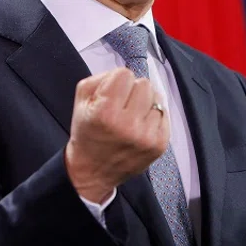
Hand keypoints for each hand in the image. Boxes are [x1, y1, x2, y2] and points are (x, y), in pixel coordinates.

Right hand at [65, 67, 168, 202]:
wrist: (93, 170)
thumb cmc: (88, 133)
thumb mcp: (81, 101)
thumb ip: (100, 78)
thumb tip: (125, 74)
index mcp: (105, 113)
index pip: (125, 74)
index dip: (117, 82)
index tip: (112, 95)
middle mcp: (128, 125)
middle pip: (144, 84)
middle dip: (133, 91)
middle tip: (123, 105)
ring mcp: (147, 136)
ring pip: (157, 97)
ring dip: (145, 103)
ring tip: (132, 116)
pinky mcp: (160, 144)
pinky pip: (164, 114)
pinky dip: (153, 116)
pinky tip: (141, 126)